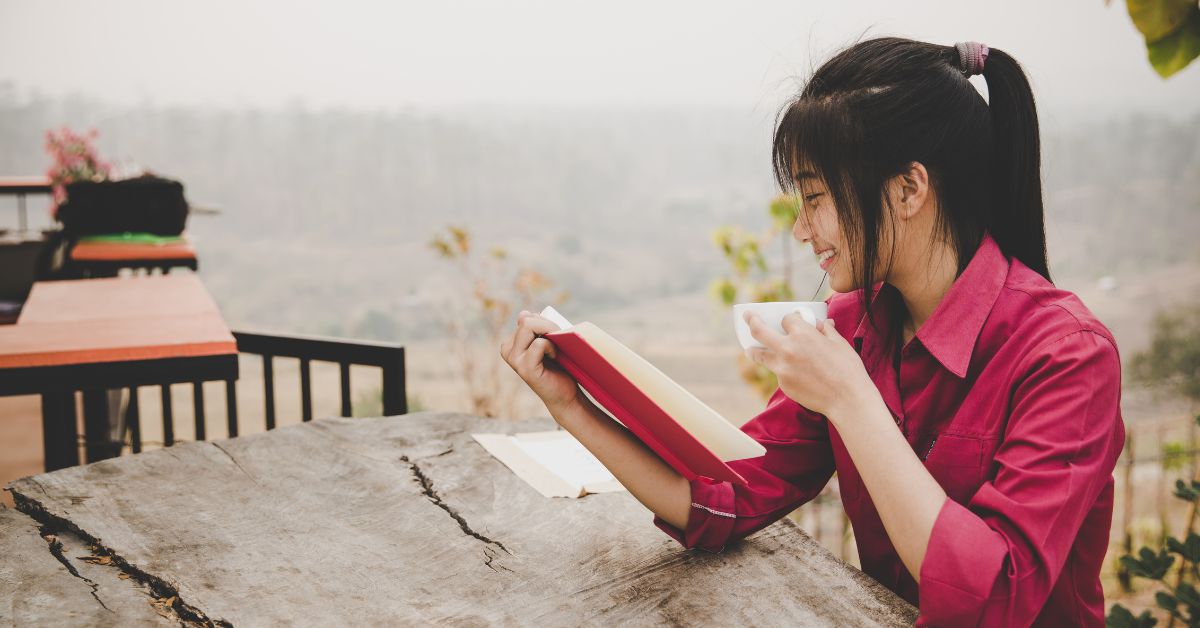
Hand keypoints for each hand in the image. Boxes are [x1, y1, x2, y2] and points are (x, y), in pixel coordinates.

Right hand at [500, 310, 580, 412]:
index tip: (555, 333)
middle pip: (526, 320)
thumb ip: (536, 327)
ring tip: (558, 345)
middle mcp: (507, 350)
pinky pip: (539, 344)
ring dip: (550, 331)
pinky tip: (555, 356)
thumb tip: (523, 313)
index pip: (525, 317)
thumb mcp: (546, 341)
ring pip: (529, 327)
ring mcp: (514, 360)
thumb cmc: (558, 366)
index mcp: (510, 343)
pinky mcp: (525, 369)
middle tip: (561, 336)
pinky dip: (551, 346)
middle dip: (548, 324)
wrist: (565, 394)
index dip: (544, 321)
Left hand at [743, 311, 873, 419]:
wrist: (846, 399)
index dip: (789, 319)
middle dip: (751, 321)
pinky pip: (777, 372)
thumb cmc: (848, 369)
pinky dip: (780, 369)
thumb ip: (826, 330)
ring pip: (759, 355)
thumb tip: (822, 323)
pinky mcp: (783, 384)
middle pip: (759, 331)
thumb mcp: (839, 343)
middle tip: (748, 317)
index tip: (790, 321)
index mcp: (802, 334)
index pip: (786, 319)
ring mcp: (782, 368)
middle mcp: (787, 349)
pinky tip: (789, 371)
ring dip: (753, 350)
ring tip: (749, 349)